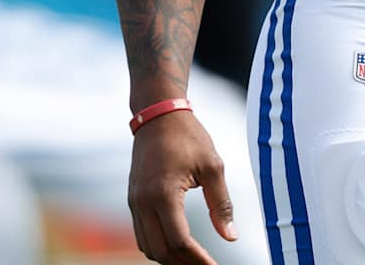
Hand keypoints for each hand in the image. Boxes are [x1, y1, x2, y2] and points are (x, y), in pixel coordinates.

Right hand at [127, 109, 236, 264]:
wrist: (158, 114)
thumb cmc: (189, 136)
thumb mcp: (213, 166)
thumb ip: (222, 204)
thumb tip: (230, 236)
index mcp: (163, 194)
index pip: (179, 241)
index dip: (198, 259)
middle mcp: (143, 202)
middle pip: (160, 251)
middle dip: (184, 263)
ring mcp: (135, 202)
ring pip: (148, 246)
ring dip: (169, 258)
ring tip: (195, 259)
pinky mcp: (133, 199)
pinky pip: (142, 234)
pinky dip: (159, 245)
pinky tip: (179, 245)